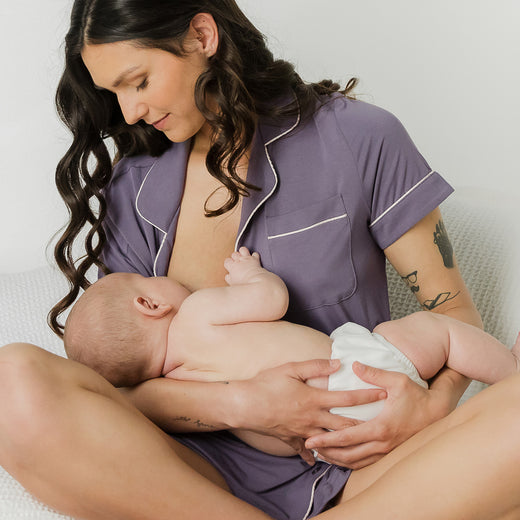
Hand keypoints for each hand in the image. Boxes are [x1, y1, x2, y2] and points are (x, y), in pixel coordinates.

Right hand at [223, 247, 262, 285]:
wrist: (255, 282)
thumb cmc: (244, 284)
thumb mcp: (232, 283)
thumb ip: (229, 278)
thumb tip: (228, 276)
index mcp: (232, 266)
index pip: (227, 261)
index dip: (228, 263)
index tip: (230, 266)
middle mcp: (239, 261)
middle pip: (234, 254)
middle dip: (235, 257)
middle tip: (237, 262)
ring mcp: (247, 259)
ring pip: (243, 249)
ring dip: (243, 252)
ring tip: (244, 256)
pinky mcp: (255, 259)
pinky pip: (255, 254)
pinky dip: (254, 256)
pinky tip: (254, 259)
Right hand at [231, 359, 385, 464]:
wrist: (244, 405)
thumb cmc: (266, 383)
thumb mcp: (290, 368)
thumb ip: (315, 365)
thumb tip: (337, 363)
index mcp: (314, 399)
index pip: (346, 398)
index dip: (366, 395)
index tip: (383, 393)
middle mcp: (312, 418)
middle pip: (344, 424)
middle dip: (364, 423)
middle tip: (381, 422)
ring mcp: (302, 431)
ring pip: (330, 440)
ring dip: (345, 441)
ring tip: (360, 441)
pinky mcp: (291, 439)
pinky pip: (305, 450)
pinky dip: (313, 454)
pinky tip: (319, 458)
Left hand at [305, 362, 449, 468]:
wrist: (438, 412)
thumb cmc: (416, 395)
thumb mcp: (397, 380)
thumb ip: (373, 374)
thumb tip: (354, 365)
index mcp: (380, 427)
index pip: (346, 437)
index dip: (326, 440)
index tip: (310, 439)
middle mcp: (382, 444)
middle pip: (348, 454)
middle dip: (327, 452)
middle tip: (308, 447)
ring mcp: (387, 452)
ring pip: (356, 462)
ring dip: (337, 459)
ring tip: (320, 454)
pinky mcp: (390, 453)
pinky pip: (366, 463)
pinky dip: (350, 462)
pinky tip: (340, 457)